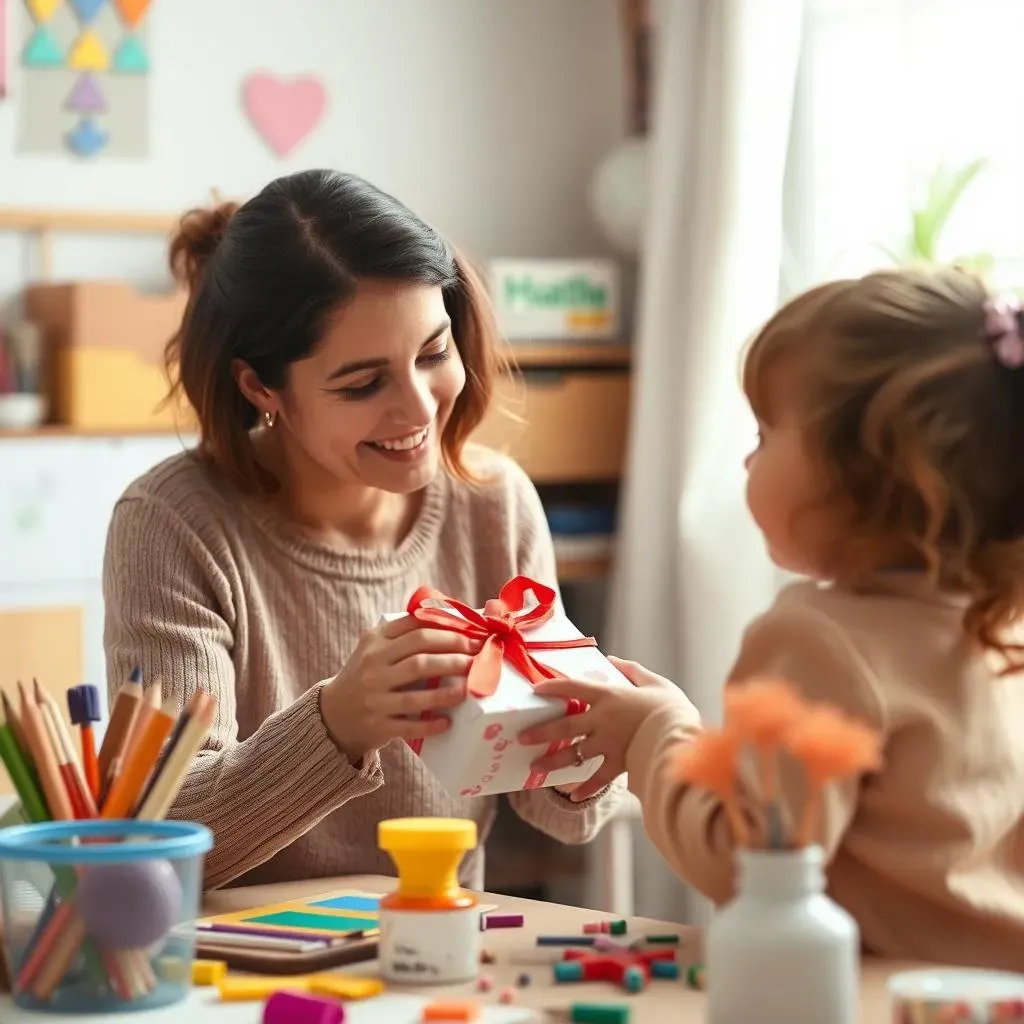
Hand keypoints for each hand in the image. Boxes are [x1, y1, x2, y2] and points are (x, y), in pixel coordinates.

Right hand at [320, 615, 480, 762]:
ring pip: (415, 692)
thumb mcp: (376, 646)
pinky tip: (448, 721)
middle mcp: (372, 666)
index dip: (449, 628)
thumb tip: (453, 616)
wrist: (333, 713)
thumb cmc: (366, 674)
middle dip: (454, 654)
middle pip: (420, 655)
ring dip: (447, 691)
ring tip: (469, 687)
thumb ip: (404, 632)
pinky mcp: (377, 725)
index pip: (415, 627)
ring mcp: (374, 697)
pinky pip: (408, 725)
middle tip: (478, 656)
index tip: (473, 632)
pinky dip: (430, 724)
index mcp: (375, 641)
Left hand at [517, 657, 695, 800]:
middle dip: (540, 732)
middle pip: (564, 725)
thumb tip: (614, 660)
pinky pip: (597, 778)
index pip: (572, 687)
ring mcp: (608, 744)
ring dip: (552, 761)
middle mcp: (602, 720)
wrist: (683, 738)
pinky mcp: (619, 764)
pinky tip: (572, 795)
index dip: (551, 687)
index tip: (535, 689)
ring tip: (535, 767)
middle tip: (522, 737)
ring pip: (574, 753)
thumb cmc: (671, 707)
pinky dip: (585, 788)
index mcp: (609, 695)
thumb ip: (633, 671)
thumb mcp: (655, 682)